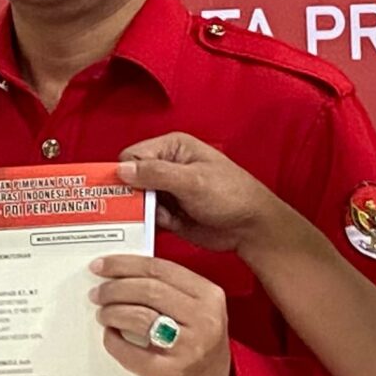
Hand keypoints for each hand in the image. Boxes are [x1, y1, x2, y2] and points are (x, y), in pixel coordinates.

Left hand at [91, 252, 233, 375]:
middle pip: (147, 290)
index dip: (125, 264)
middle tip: (97, 293)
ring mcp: (188, 348)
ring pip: (139, 317)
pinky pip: (130, 351)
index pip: (159, 269)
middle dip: (114, 288)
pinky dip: (114, 341)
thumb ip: (169, 290)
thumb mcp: (198, 310)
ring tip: (103, 313)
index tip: (101, 265)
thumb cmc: (198, 344)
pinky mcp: (170, 374)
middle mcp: (203, 319)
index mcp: (210, 296)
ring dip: (112, 312)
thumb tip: (118, 273)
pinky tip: (110, 336)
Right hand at [116, 133, 303, 257]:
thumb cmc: (232, 195)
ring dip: (140, 212)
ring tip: (154, 219)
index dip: (125, 174)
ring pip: (136, 200)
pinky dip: (148, 225)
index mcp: (172, 148)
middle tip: (133, 209)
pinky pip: (147, 218)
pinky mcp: (169, 214)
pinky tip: (161, 227)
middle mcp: (166, 167)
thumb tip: (122, 170)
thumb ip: (156, 174)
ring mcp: (167, 192)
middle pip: (130, 179)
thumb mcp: (193, 181)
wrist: (252, 227)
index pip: (133, 156)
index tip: (123, 192)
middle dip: (130, 195)